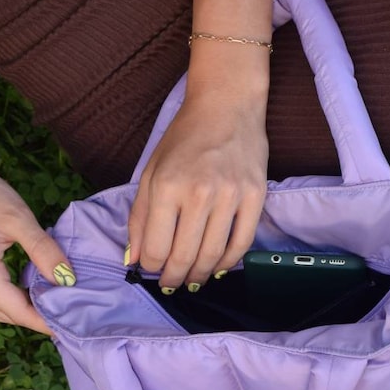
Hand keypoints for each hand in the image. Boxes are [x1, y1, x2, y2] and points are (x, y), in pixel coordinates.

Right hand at [0, 158, 74, 332]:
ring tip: (58, 306)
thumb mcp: (19, 218)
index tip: (74, 326)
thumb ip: (44, 251)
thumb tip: (67, 280)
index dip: (46, 322)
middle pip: (10, 314)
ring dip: (27, 310)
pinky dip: (14, 300)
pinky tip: (35, 292)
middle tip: (73, 315)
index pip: (19, 311)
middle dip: (39, 318)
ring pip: (0, 310)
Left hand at [127, 91, 268, 289]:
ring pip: (212, 256)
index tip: (150, 271)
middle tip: (171, 284)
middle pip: (183, 257)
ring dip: (199, 275)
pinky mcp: (255, 197)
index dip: (150, 267)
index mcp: (166, 186)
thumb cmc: (184, 139)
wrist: (227, 106)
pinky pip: (241, 243)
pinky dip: (227, 262)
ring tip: (192, 280)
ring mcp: (230, 196)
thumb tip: (134, 258)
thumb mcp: (151, 172)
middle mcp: (198, 193)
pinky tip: (216, 267)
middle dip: (173, 279)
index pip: (155, 247)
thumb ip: (139, 217)